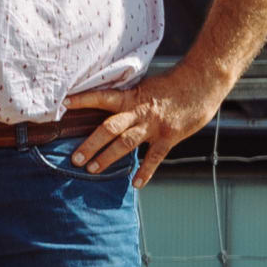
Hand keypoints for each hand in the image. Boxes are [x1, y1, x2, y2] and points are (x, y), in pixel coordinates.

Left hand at [70, 68, 219, 185]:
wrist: (202, 83)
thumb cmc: (172, 85)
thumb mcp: (145, 87)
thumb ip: (128, 99)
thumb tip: (105, 106)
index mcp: (131, 97)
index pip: (102, 97)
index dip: (83, 100)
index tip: (64, 104)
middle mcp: (139, 112)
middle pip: (109, 128)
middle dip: (91, 144)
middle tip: (75, 158)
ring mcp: (154, 126)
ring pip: (126, 143)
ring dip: (108, 158)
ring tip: (92, 170)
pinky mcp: (169, 136)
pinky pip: (155, 157)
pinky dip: (146, 171)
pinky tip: (136, 184)